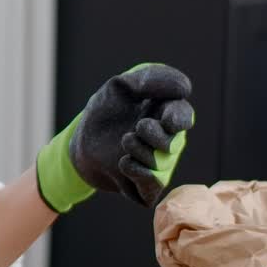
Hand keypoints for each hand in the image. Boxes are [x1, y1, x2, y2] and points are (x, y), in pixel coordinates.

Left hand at [36, 63, 194, 211]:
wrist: (81, 145)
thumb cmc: (105, 112)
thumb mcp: (119, 87)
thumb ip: (148, 79)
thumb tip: (185, 88)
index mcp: (165, 115)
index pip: (183, 116)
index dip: (179, 118)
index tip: (166, 117)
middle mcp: (168, 141)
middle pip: (175, 142)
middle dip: (157, 135)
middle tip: (138, 127)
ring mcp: (159, 166)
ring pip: (161, 163)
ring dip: (141, 150)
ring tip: (124, 141)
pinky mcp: (147, 187)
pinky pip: (152, 183)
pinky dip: (136, 170)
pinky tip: (122, 162)